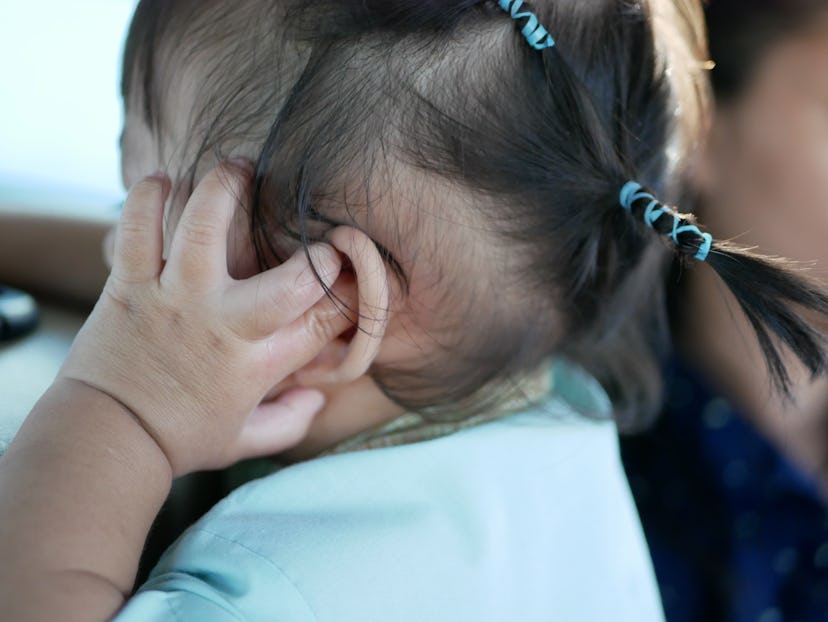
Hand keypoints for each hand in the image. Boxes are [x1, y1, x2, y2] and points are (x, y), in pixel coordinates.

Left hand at [60, 163, 344, 475]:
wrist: (104, 439)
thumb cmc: (178, 440)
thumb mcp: (244, 442)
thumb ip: (290, 423)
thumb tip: (318, 399)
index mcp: (259, 363)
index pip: (325, 320)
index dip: (351, 291)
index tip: (350, 275)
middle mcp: (224, 326)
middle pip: (293, 281)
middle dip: (317, 255)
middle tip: (313, 237)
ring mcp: (176, 298)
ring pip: (204, 224)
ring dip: (225, 187)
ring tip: (239, 169)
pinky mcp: (131, 285)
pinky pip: (137, 225)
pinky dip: (148, 195)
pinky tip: (164, 181)